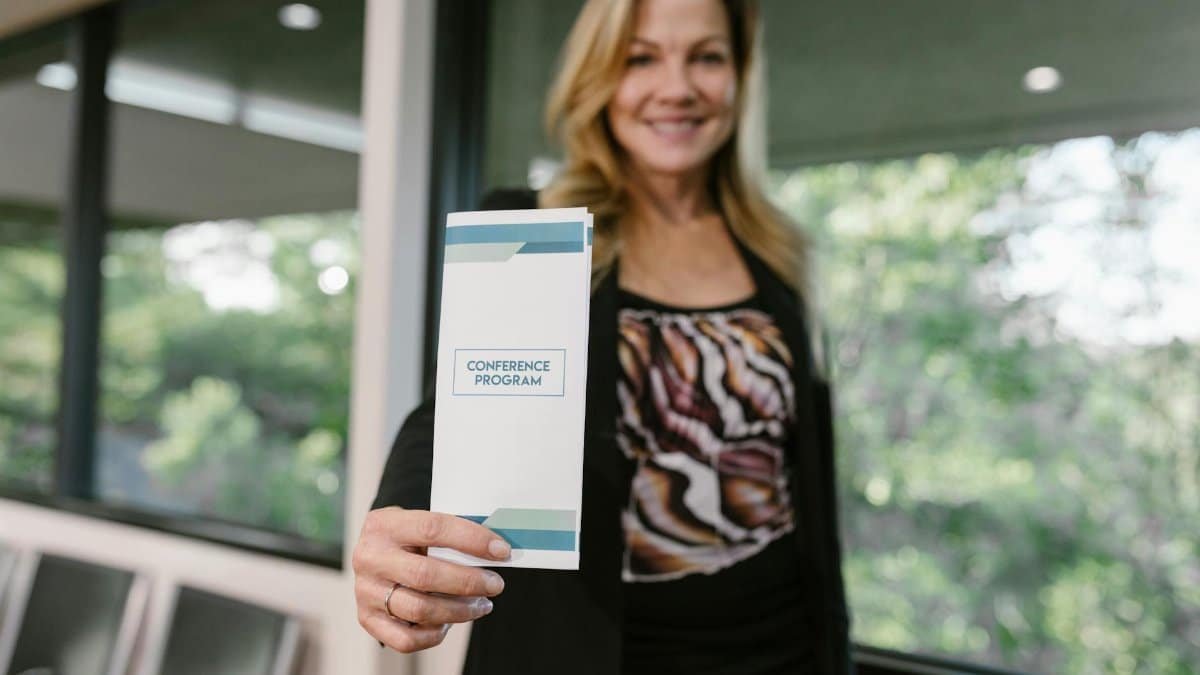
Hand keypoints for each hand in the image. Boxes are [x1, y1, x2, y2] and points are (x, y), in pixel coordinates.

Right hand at [353, 507, 510, 652]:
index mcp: (384, 525)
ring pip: (419, 610)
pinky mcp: (367, 618)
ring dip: (459, 611)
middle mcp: (370, 557)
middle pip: (426, 575)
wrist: (371, 552)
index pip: (433, 528)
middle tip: (495, 585)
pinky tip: (448, 623)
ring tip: (480, 605)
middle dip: (469, 582)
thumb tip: (494, 550)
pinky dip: (434, 634)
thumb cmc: (405, 538)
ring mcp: (365, 591)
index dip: (472, 540)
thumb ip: (449, 534)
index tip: (501, 551)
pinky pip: (406, 639)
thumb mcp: (418, 523)